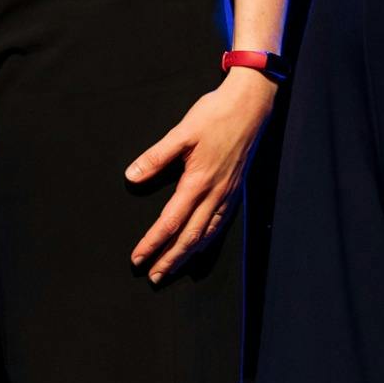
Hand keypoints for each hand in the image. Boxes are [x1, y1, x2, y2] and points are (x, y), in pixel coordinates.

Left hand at [122, 69, 277, 279]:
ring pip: (207, 234)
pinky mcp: (236, 190)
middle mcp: (215, 194)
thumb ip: (156, 157)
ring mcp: (228, 194)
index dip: (152, 243)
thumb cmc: (215, 115)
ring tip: (172, 269)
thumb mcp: (181, 132)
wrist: (251, 105)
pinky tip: (200, 246)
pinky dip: (207, 241)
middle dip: (170, 259)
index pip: (170, 222)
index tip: (137, 258)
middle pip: (189, 237)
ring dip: (188, 255)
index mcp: (198, 182)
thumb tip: (132, 177)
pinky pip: (220, 224)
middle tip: (152, 277)